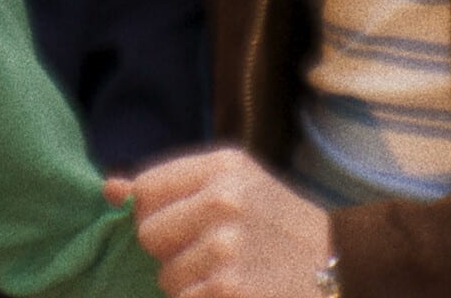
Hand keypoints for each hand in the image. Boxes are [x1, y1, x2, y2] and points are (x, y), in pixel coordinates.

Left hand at [106, 148, 332, 297]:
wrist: (342, 268)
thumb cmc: (280, 227)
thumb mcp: (237, 185)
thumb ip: (171, 186)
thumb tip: (108, 189)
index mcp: (224, 165)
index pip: (146, 189)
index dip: (158, 214)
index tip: (188, 224)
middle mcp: (224, 200)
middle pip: (148, 233)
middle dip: (172, 250)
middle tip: (215, 252)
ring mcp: (227, 248)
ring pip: (165, 276)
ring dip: (191, 284)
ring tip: (233, 274)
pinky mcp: (229, 290)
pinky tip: (239, 293)